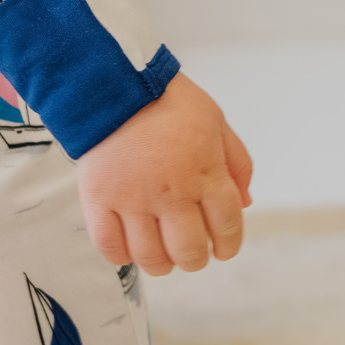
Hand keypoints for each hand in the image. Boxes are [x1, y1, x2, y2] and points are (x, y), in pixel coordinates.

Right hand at [76, 72, 252, 274]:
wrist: (112, 81)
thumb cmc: (165, 99)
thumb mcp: (215, 121)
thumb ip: (236, 163)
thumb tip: (246, 203)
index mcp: (205, 173)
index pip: (227, 228)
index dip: (227, 245)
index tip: (221, 248)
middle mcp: (171, 192)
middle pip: (189, 251)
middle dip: (193, 258)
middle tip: (188, 250)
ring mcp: (133, 198)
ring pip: (151, 257)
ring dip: (160, 263)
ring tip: (158, 254)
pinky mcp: (99, 197)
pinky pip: (109, 245)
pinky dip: (120, 255)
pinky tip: (126, 246)